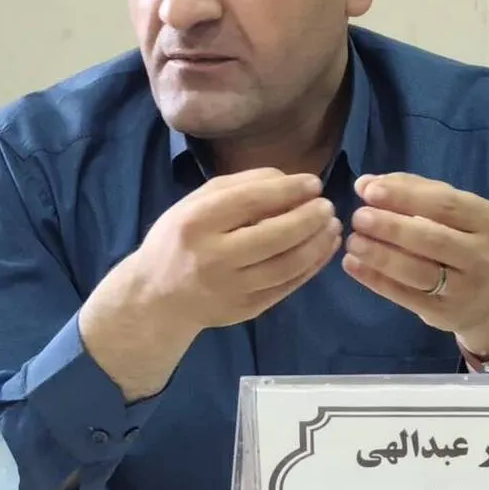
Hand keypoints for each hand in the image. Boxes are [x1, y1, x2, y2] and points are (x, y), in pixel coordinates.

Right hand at [81, 168, 340, 397]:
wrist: (156, 297)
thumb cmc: (179, 239)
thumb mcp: (196, 203)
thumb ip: (240, 185)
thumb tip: (289, 179)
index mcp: (197, 223)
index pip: (252, 201)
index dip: (289, 190)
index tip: (314, 183)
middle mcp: (213, 257)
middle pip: (275, 235)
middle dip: (309, 217)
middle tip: (327, 206)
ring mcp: (231, 288)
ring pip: (287, 265)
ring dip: (317, 243)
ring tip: (332, 226)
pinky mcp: (246, 310)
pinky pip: (288, 286)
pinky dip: (312, 266)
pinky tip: (323, 249)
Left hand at [342, 173, 488, 354]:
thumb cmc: (472, 244)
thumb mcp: (461, 214)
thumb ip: (417, 193)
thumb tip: (366, 183)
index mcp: (484, 219)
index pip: (444, 204)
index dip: (404, 196)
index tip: (369, 190)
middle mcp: (479, 254)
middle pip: (432, 239)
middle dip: (391, 226)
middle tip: (358, 217)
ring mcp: (463, 288)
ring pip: (417, 271)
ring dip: (380, 256)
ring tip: (353, 242)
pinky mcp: (443, 313)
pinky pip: (405, 296)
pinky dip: (376, 280)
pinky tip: (353, 265)